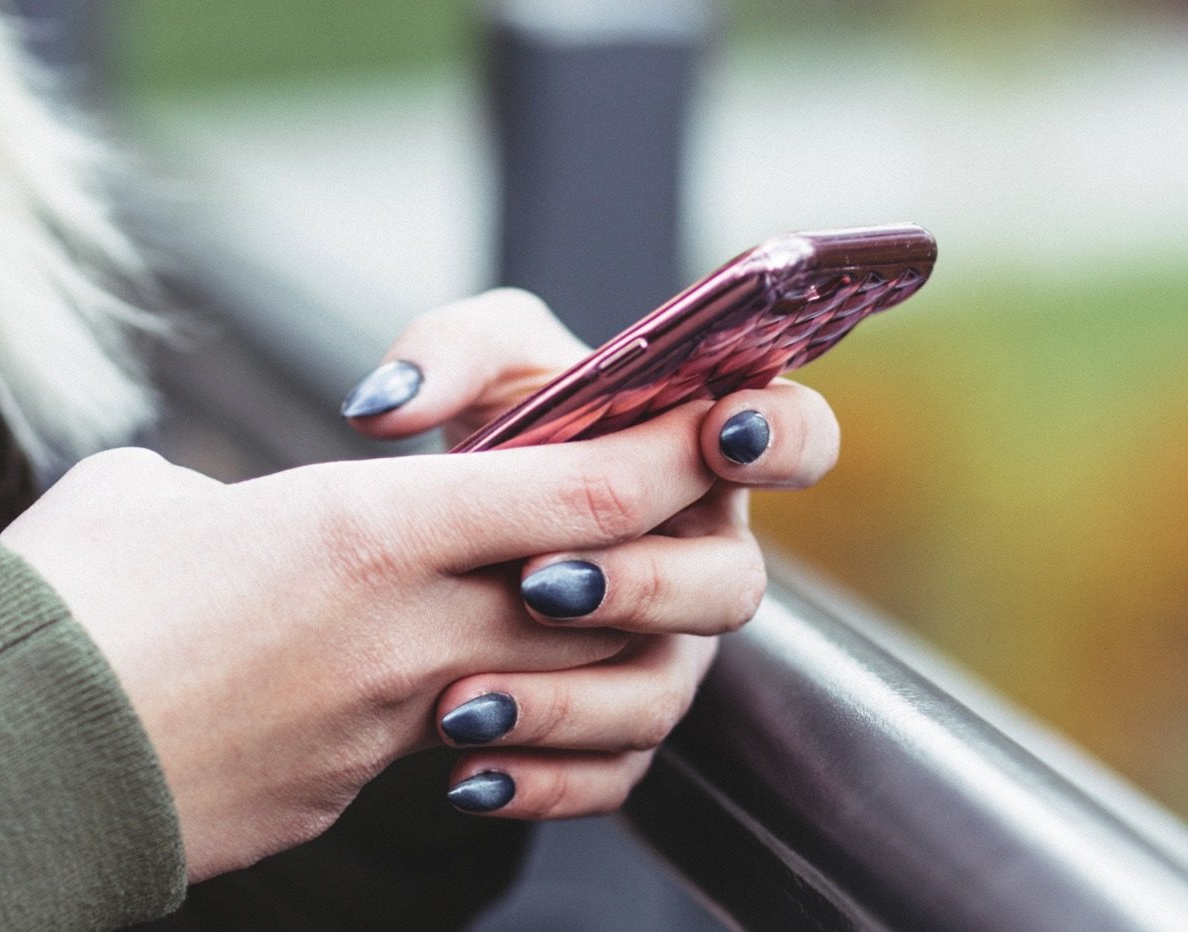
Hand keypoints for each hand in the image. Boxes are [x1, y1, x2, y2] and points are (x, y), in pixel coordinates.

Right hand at [0, 394, 732, 878]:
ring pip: (579, 679)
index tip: (713, 424)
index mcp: (369, 529)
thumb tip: (236, 516)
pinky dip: (525, 726)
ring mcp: (404, 719)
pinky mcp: (374, 784)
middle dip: (661, 548)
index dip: (670, 453)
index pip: (585, 487)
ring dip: (602, 642)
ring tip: (567, 605)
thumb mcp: (148, 500)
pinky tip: (487, 706)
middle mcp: (414, 628)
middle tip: (654, 513)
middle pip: (614, 585)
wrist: (14, 771)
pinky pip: (498, 751)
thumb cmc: (66, 613)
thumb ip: (235, 490)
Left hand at [345, 289, 839, 817]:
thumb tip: (389, 408)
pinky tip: (468, 775)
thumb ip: (448, 351)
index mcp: (703, 457)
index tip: (719, 434)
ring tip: (465, 701)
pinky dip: (542, 781)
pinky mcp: (620, 727)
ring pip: (661, 695)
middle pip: (732, 587)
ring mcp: (669, 650)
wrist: (455, 536)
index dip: (782, 439)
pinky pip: (610, 774)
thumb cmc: (500, 429)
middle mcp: (702, 559)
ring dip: (570, 701)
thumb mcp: (479, 367)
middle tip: (540, 581)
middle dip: (643, 586)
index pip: (798, 439)